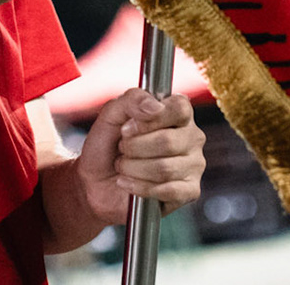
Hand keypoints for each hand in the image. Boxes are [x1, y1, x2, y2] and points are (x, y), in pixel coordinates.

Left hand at [75, 89, 204, 221]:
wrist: (96, 181)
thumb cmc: (108, 145)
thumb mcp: (112, 114)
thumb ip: (132, 100)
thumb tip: (155, 106)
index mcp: (178, 113)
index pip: (179, 108)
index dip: (150, 120)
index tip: (126, 129)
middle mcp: (191, 136)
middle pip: (168, 142)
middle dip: (134, 148)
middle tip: (122, 150)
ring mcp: (194, 164)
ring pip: (165, 168)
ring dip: (133, 169)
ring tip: (123, 166)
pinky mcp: (190, 191)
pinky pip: (169, 190)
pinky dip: (141, 187)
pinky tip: (127, 183)